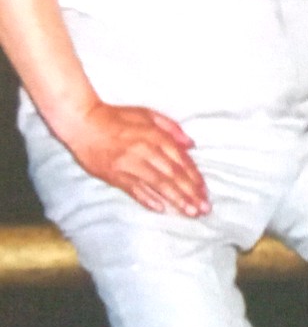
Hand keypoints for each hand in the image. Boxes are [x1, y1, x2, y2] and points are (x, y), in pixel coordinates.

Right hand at [61, 101, 208, 216]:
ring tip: (190, 212)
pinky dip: (148, 200)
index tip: (205, 192)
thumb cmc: (117, 117)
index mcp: (155, 136)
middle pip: (172, 175)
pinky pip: (134, 190)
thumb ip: (172, 128)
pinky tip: (162, 209)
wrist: (83, 123)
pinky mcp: (114, 175)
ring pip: (157, 185)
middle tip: (204, 209)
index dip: (194, 178)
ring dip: (176, 199)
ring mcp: (128, 165)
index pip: (180, 161)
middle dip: (190, 193)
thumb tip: (191, 145)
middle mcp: (145, 151)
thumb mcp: (148, 114)